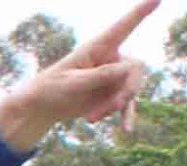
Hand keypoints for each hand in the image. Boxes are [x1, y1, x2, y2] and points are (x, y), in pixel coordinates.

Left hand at [0, 0, 155, 150]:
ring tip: (93, 118)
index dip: (140, 13)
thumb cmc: (53, 88)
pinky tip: (126, 130)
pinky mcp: (112, 94)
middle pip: (134, 68)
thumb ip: (98, 76)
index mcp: (99, 47)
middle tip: (112, 107)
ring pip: (131, 89)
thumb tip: (126, 69)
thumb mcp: (72, 83)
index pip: (123, 27)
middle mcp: (111, 59)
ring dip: (115, 106)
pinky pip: (127, 104)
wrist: (45, 106)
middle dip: (126, 89)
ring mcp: (113, 77)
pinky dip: (126, 116)